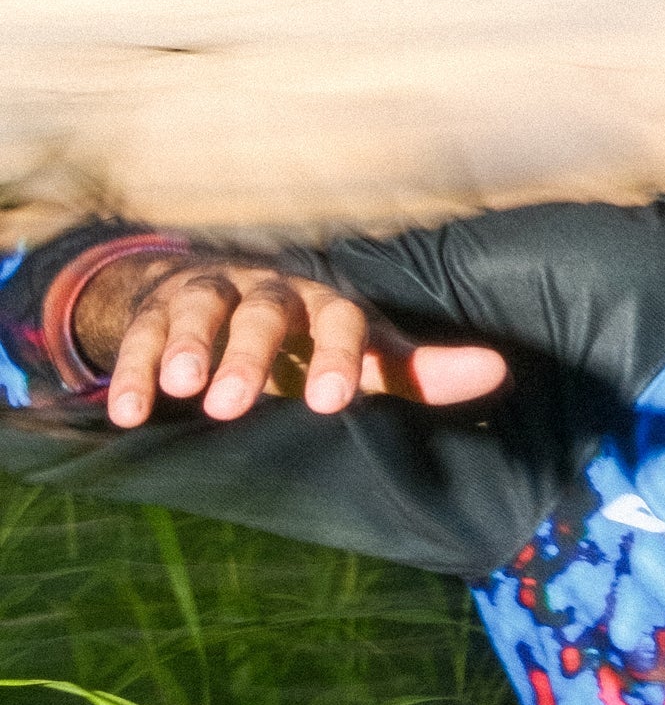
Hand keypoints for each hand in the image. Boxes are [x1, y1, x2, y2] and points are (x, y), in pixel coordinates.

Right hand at [88, 260, 508, 428]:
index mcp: (324, 303)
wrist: (228, 300)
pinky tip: (126, 413)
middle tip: (232, 406)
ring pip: (198, 313)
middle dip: (247, 356)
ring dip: (188, 349)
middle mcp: (267, 291)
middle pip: (260, 313)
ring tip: (180, 390)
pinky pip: (139, 338)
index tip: (330, 402)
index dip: (335, 356)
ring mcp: (208, 297)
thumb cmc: (311, 342)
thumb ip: (418, 370)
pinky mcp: (156, 315)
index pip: (337, 320)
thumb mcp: (364, 355)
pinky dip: (131, 371)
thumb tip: (498, 370)